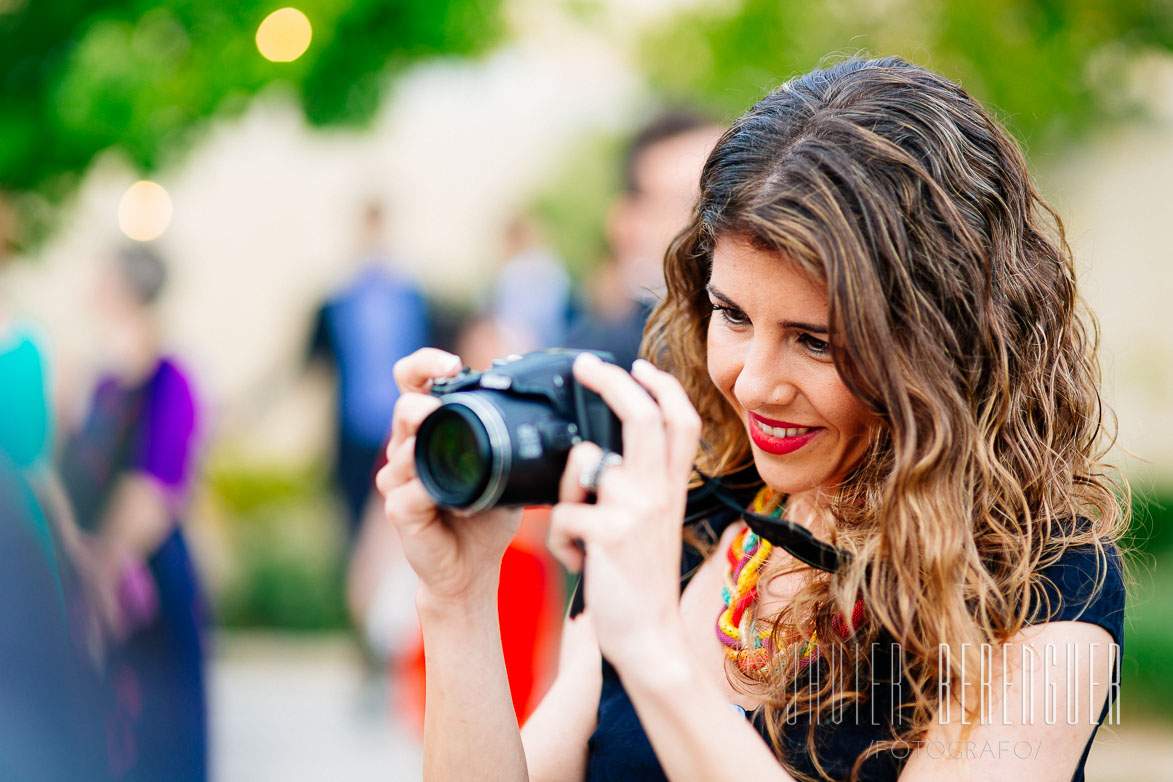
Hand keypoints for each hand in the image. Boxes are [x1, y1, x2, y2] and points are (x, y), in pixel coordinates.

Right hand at [375, 348, 521, 604]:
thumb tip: (546, 417)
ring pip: (403, 448)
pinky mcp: (399, 508)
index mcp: (432, 428)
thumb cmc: (484, 515)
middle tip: (438, 407)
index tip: (451, 365)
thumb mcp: (506, 470)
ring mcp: (399, 478)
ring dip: (430, 451)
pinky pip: (410, 491)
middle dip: (420, 403)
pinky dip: (433, 492)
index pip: (414, 381)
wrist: (472, 566)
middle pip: (404, 407)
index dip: (425, 364)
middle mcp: (408, 447)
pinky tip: (458, 503)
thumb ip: (510, 442)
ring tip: (460, 466)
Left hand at [547, 354, 701, 670]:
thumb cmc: (639, 584)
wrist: (649, 640)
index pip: (680, 422)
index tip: (640, 366)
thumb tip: (591, 459)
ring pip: (584, 464)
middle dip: (612, 381)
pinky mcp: (610, 532)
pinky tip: (578, 564)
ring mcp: (637, 510)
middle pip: (642, 416)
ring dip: (566, 494)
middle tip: (585, 366)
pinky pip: (562, 515)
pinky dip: (560, 540)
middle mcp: (660, 493)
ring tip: (577, 534)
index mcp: (670, 490)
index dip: (663, 387)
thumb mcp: (648, 529)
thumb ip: (632, 491)